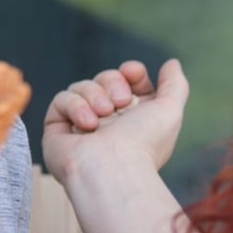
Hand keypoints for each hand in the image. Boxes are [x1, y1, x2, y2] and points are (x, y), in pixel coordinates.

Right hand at [41, 59, 187, 188]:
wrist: (112, 169)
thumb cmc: (144, 143)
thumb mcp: (170, 110)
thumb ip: (175, 84)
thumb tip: (172, 63)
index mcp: (134, 117)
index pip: (128, 80)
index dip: (131, 72)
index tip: (132, 73)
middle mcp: (108, 120)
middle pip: (104, 79)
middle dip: (112, 83)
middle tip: (120, 102)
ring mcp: (81, 124)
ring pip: (82, 86)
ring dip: (94, 96)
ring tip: (103, 115)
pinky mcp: (58, 128)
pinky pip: (61, 99)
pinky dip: (75, 107)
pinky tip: (87, 125)